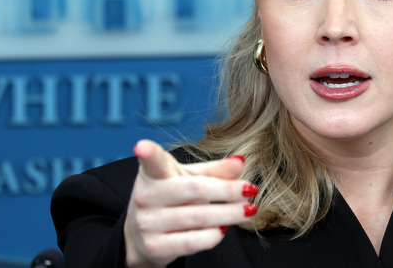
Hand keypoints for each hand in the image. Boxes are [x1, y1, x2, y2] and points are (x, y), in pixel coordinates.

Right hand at [123, 140, 257, 267]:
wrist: (141, 237)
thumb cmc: (171, 199)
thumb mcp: (188, 179)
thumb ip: (214, 171)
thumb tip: (240, 162)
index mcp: (153, 173)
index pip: (151, 161)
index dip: (147, 153)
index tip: (141, 146)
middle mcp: (145, 196)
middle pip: (195, 189)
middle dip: (228, 190)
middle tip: (251, 189)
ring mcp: (147, 223)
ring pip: (199, 217)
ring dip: (230, 214)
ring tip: (248, 209)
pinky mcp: (155, 247)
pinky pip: (194, 242)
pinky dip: (214, 235)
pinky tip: (224, 228)